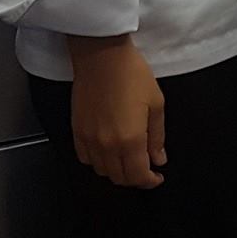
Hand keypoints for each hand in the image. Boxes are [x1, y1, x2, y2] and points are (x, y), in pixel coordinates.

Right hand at [66, 35, 165, 188]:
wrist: (102, 56)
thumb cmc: (131, 73)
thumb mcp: (156, 103)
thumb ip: (158, 136)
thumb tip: (159, 158)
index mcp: (130, 140)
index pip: (138, 176)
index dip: (150, 181)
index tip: (157, 178)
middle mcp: (107, 145)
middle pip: (120, 178)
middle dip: (135, 178)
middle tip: (146, 168)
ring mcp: (89, 140)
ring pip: (102, 171)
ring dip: (116, 171)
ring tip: (128, 159)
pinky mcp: (77, 131)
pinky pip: (85, 158)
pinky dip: (98, 162)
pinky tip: (107, 151)